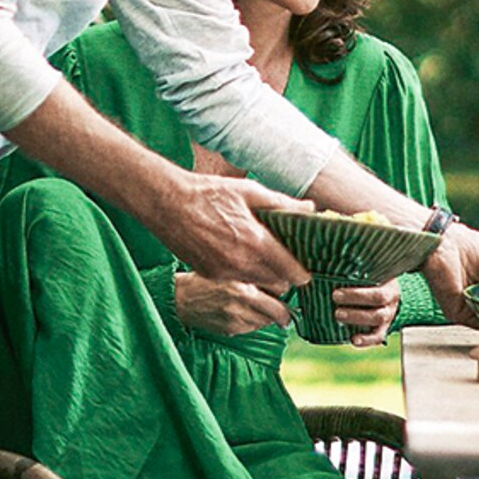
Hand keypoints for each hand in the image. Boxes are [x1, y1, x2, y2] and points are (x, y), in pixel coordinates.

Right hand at [153, 174, 311, 295]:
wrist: (167, 203)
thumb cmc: (209, 193)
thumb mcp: (249, 191)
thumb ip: (282, 204)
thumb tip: (310, 208)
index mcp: (255, 242)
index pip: (291, 272)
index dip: (302, 271)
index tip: (306, 266)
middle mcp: (241, 263)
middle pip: (278, 285)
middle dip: (285, 275)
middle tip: (286, 259)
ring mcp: (224, 273)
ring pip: (258, 286)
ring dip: (266, 278)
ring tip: (265, 257)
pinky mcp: (210, 275)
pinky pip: (238, 282)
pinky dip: (245, 276)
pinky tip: (241, 255)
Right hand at [173, 272, 291, 335]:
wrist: (181, 298)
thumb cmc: (206, 278)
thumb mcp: (231, 268)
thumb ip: (254, 273)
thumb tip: (280, 280)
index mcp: (243, 281)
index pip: (280, 287)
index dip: (284, 288)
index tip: (284, 289)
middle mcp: (241, 300)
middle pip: (278, 311)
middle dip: (284, 313)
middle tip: (286, 313)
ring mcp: (236, 317)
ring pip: (266, 321)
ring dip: (267, 317)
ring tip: (258, 308)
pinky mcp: (230, 330)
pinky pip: (252, 328)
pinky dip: (253, 323)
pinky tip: (243, 314)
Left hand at [327, 280, 400, 348]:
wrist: (383, 298)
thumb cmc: (368, 283)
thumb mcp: (363, 275)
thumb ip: (344, 273)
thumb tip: (314, 273)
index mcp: (386, 282)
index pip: (377, 280)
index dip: (358, 287)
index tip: (337, 290)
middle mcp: (390, 298)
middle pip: (378, 298)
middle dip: (356, 297)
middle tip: (335, 297)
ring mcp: (388, 315)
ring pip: (378, 317)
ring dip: (357, 317)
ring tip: (338, 315)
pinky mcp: (383, 330)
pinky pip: (378, 337)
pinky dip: (366, 340)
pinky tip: (353, 340)